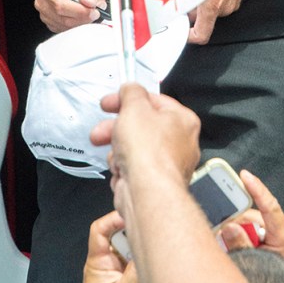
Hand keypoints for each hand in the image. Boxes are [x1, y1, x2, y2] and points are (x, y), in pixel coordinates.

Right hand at [33, 0, 106, 33]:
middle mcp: (43, 4)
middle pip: (64, 19)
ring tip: (95, 7)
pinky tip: (87, 12)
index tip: (94, 9)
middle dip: (85, 16)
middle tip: (99, 8)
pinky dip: (81, 23)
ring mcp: (47, 16)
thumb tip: (90, 2)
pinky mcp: (54, 23)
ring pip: (68, 26)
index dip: (79, 10)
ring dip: (85, 19)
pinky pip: (69, 29)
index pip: (60, 6)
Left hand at [81, 209, 141, 282]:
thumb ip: (136, 271)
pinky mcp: (124, 273)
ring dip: (138, 248)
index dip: (113, 219)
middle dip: (132, 235)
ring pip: (128, 245)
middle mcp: (105, 261)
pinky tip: (149, 264)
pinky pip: (134, 257)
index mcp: (97, 262)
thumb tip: (146, 248)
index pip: (99, 230)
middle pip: (117, 234)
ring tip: (148, 255)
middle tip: (145, 239)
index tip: (130, 217)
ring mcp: (115, 266)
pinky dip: (142, 258)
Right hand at [91, 84, 200, 214]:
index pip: (153, 101)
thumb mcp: (134, 107)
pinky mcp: (154, 183)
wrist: (146, 193)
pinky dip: (123, 169)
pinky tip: (121, 171)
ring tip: (115, 156)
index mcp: (182, 120)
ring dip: (118, 151)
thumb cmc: (148, 153)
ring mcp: (168, 165)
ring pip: (134, 150)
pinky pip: (133, 169)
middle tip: (101, 131)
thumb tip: (130, 89)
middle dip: (116, 129)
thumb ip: (131, 92)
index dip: (127, 100)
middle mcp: (180, 143)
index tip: (109, 103)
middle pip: (141, 127)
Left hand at [188, 0, 252, 44]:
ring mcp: (232, 2)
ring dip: (199, 1)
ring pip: (209, 9)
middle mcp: (224, 8)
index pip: (201, 35)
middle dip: (189, 10)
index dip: (187, 36)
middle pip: (201, 19)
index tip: (178, 30)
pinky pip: (218, 1)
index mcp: (213, 5)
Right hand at [218, 169, 283, 264]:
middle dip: (237, 225)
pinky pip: (257, 227)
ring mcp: (282, 229)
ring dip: (241, 232)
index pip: (270, 205)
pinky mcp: (277, 232)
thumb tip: (229, 227)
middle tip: (225, 238)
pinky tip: (244, 246)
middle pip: (252, 215)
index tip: (245, 176)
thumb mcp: (259, 265)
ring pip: (251, 221)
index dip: (257, 189)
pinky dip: (246, 234)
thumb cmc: (281, 280)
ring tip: (237, 248)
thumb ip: (242, 246)